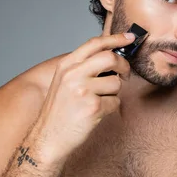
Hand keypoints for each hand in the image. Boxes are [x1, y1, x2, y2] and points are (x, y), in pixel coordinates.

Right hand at [33, 32, 134, 162]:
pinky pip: (116, 102)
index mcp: (66, 65)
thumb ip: (82, 67)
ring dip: (114, 92)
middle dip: (123, 66)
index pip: (94, 44)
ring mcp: (83, 90)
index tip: (129, 38)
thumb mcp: (64, 82)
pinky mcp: (93, 107)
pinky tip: (96, 113)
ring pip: (116, 83)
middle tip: (125, 74)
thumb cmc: (59, 112)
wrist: (48, 138)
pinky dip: (111, 108)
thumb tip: (111, 56)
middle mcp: (73, 75)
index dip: (115, 38)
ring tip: (99, 101)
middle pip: (110, 58)